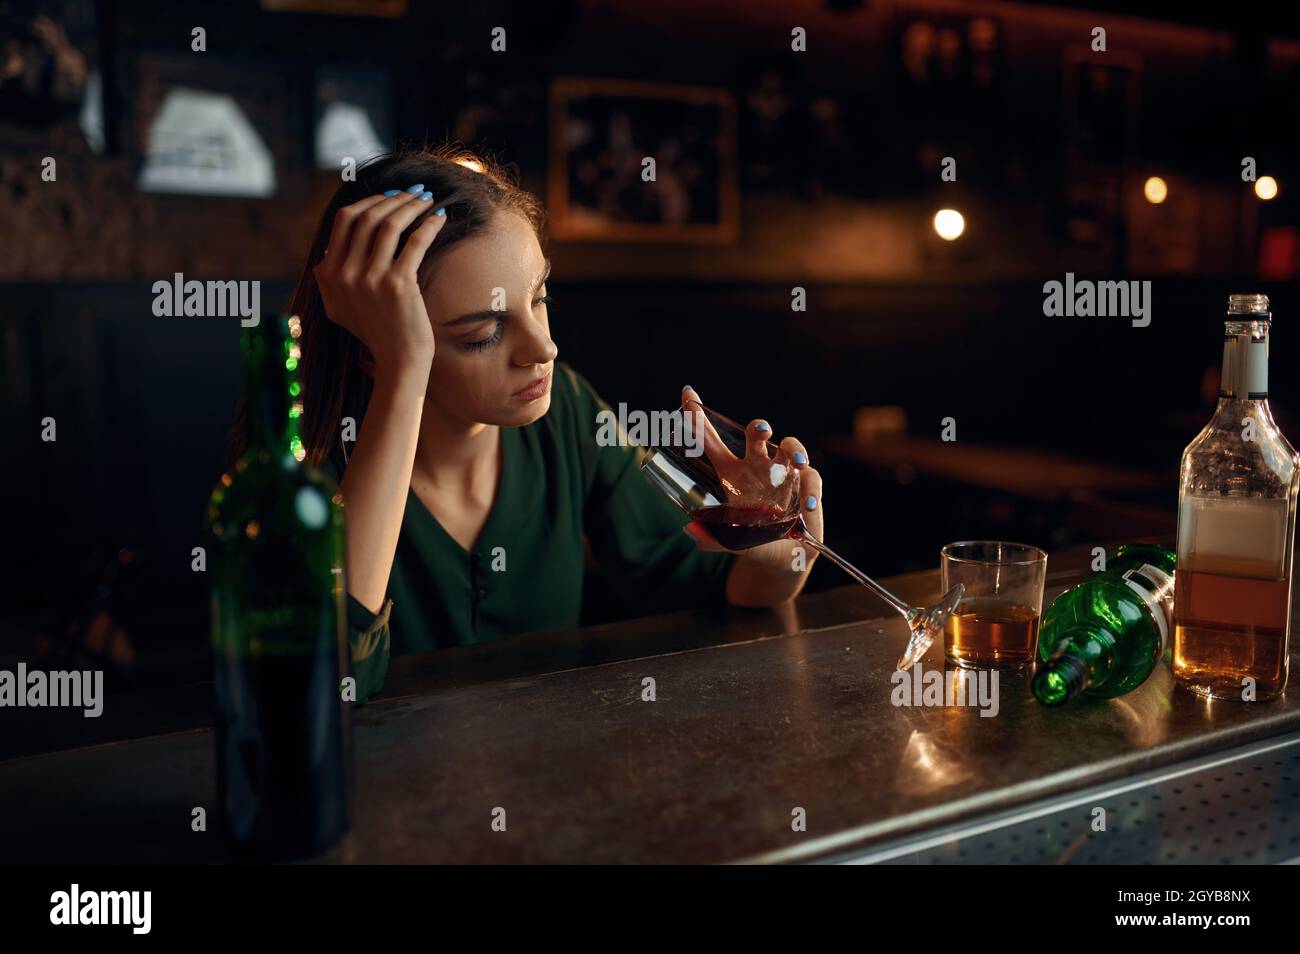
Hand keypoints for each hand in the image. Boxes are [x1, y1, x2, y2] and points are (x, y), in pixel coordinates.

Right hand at [313, 187, 446, 377]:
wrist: (398, 361)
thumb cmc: (377, 331)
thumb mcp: (341, 305)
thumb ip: (332, 276)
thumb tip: (335, 245)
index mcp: (327, 274)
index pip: (344, 220)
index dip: (369, 201)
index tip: (390, 196)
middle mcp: (344, 274)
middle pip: (368, 217)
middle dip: (393, 198)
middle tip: (413, 193)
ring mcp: (370, 279)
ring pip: (390, 224)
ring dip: (411, 206)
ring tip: (427, 200)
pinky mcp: (398, 284)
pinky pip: (415, 241)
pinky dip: (429, 224)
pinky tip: (439, 217)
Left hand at [679, 386, 823, 577]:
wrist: (786, 557)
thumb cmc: (754, 540)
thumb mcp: (732, 541)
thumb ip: (713, 537)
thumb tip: (691, 531)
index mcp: (732, 473)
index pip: (712, 440)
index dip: (699, 418)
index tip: (686, 393)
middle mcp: (758, 466)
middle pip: (757, 435)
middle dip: (759, 427)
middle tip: (762, 430)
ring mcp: (785, 474)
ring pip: (791, 448)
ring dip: (795, 451)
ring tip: (798, 465)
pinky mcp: (807, 486)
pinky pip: (812, 480)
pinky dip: (811, 491)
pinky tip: (807, 505)